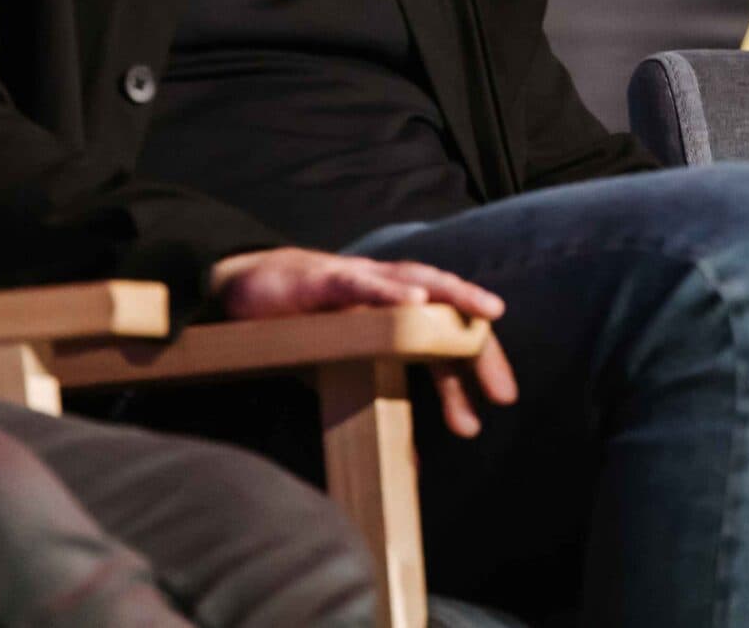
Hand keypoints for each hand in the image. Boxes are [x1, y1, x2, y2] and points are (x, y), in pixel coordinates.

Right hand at [210, 247, 516, 436]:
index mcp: (401, 318)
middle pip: (449, 312)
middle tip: (504, 392)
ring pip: (420, 282)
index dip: (479, 365)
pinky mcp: (326, 280)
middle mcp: (391, 294)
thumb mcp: (346, 373)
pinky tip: (416, 301)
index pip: (452, 338)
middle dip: (480, 348)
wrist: (245, 288)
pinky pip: (363, 284)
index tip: (501, 401)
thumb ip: (381, 407)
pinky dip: (390, 292)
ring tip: (488, 312)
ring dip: (457, 295)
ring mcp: (362, 281)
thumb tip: (413, 467)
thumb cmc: (306, 327)